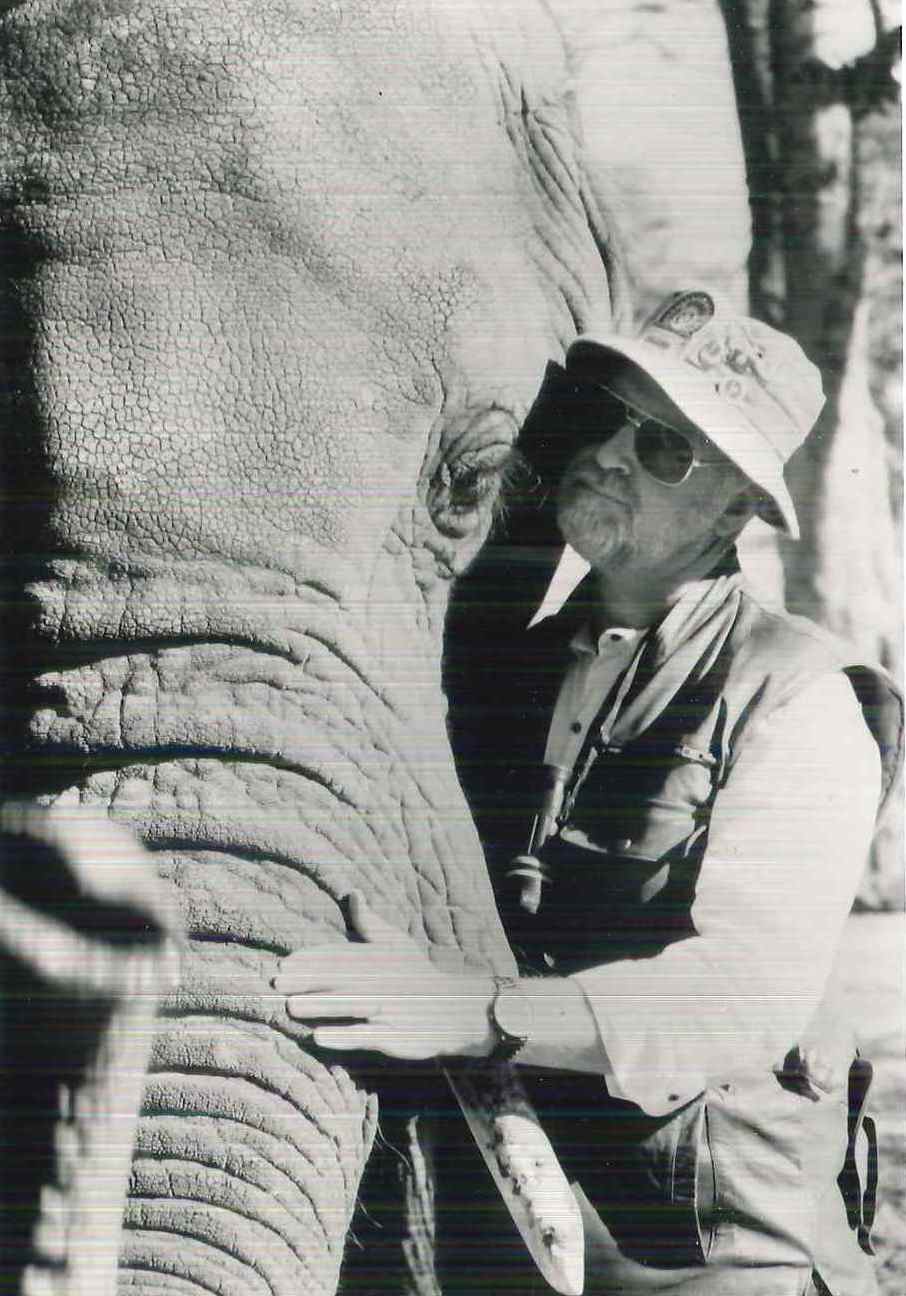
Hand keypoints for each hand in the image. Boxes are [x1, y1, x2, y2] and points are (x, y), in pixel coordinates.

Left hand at [273, 892, 495, 1060]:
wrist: (455, 1009)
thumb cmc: (417, 974)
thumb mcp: (398, 944)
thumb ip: (370, 923)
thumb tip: (354, 893)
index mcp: (380, 960)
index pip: (341, 956)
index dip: (312, 959)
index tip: (284, 964)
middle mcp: (382, 982)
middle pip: (340, 980)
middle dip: (308, 981)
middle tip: (276, 984)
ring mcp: (388, 1009)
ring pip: (350, 1006)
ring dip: (320, 1006)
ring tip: (291, 1008)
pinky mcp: (394, 1035)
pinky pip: (367, 1036)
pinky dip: (344, 1036)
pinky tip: (319, 1038)